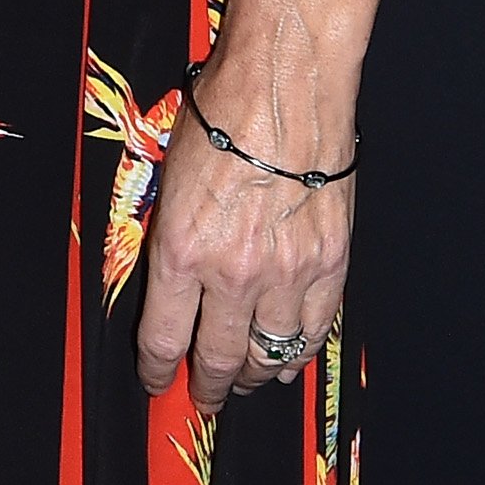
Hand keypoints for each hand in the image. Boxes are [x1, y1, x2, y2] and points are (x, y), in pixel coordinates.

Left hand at [135, 54, 355, 409]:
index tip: (155, 379)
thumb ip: (172, 235)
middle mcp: (233, 272)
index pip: (163, 336)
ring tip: (245, 379)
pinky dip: (299, 353)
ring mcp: (287, 273)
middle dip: (208, 386)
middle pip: (219, 358)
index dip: (156, 369)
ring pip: (270, 354)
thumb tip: (173, 276)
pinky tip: (287, 360)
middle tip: (204, 397)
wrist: (285, 87)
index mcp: (181, 249)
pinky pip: (314, 330)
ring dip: (254, 374)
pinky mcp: (329, 265)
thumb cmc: (222, 115)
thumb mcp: (170, 178)